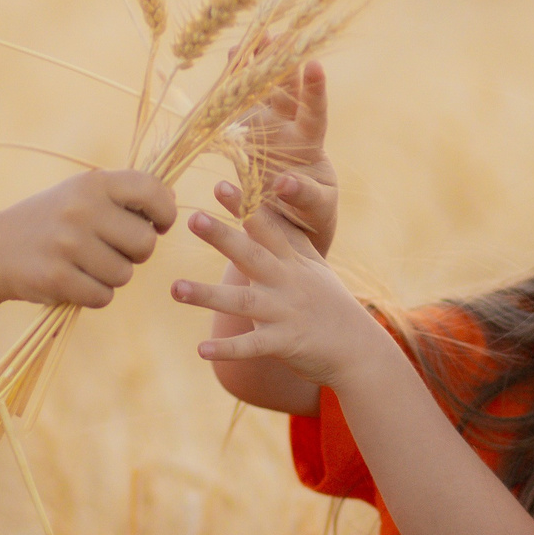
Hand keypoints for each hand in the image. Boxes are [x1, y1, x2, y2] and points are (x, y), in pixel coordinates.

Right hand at [0, 169, 176, 308]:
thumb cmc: (52, 220)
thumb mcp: (82, 194)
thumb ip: (124, 195)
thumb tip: (172, 202)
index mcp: (93, 183)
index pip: (152, 190)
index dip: (165, 213)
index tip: (158, 224)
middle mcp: (81, 209)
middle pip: (145, 243)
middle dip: (137, 253)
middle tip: (114, 250)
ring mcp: (68, 244)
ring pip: (125, 274)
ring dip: (112, 276)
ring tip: (87, 264)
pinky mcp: (58, 277)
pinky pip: (103, 297)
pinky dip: (94, 295)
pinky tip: (74, 281)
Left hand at [173, 209, 386, 388]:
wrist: (359, 349)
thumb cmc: (330, 303)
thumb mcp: (314, 265)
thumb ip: (288, 237)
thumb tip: (267, 206)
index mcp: (291, 261)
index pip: (267, 227)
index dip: (244, 206)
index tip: (220, 184)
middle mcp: (286, 282)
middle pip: (251, 255)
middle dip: (222, 236)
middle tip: (193, 218)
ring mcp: (284, 313)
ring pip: (241, 302)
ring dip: (207, 295)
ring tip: (175, 288)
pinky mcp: (283, 344)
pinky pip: (250, 347)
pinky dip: (227, 349)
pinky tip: (201, 350)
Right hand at [228, 57, 336, 253]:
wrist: (292, 219)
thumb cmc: (312, 213)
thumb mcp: (317, 207)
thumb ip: (304, 194)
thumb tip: (284, 184)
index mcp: (311, 143)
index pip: (314, 112)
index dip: (315, 90)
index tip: (314, 65)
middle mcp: (289, 127)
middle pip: (286, 90)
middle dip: (281, 62)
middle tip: (277, 33)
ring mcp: (266, 127)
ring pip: (261, 91)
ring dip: (255, 65)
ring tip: (249, 39)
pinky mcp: (244, 134)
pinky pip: (237, 106)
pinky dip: (231, 85)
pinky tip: (230, 59)